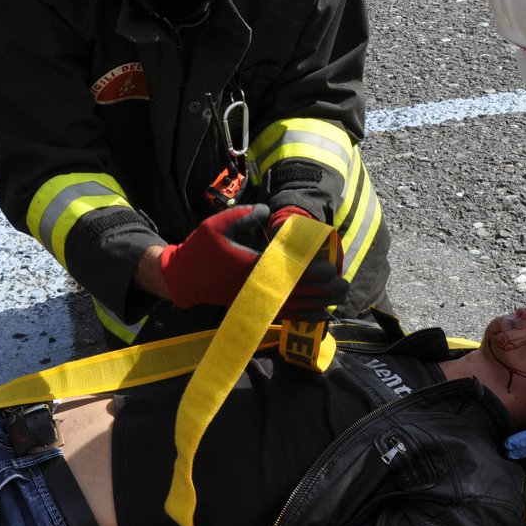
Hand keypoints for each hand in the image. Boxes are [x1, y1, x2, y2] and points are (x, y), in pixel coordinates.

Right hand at [159, 204, 348, 319]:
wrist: (181, 278)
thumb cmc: (200, 249)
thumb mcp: (217, 224)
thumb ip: (243, 214)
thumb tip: (268, 210)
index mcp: (251, 265)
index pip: (288, 270)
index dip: (311, 270)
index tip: (330, 268)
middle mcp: (256, 286)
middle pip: (297, 291)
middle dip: (322, 290)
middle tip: (343, 284)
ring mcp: (255, 300)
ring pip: (293, 306)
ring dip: (318, 303)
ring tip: (339, 299)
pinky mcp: (253, 307)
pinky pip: (282, 315)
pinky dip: (302, 315)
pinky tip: (319, 313)